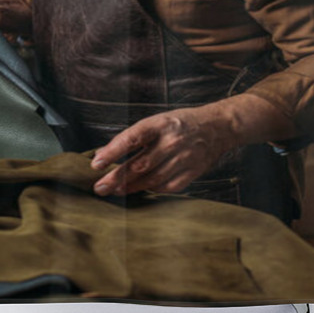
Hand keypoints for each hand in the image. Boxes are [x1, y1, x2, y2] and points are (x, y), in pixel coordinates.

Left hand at [89, 105, 238, 196]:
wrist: (217, 127)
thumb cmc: (181, 123)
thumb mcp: (158, 121)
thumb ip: (135, 137)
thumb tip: (105, 154)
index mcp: (160, 124)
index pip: (131, 139)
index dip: (112, 152)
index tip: (96, 163)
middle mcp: (172, 141)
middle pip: (139, 164)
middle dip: (116, 177)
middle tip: (99, 187)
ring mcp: (183, 158)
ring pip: (151, 179)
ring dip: (130, 187)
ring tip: (115, 191)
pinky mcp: (192, 172)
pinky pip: (167, 187)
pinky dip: (152, 189)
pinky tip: (141, 190)